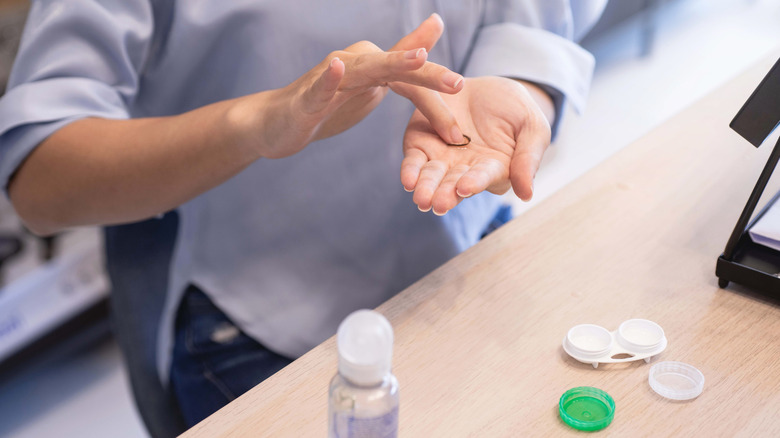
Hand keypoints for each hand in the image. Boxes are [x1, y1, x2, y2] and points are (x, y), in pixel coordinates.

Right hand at [232, 14, 463, 158]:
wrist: (277, 122)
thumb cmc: (327, 103)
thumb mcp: (371, 84)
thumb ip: (403, 61)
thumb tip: (435, 25)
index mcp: (374, 67)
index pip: (412, 77)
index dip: (438, 94)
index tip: (464, 115)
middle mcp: (355, 64)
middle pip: (396, 68)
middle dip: (428, 75)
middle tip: (458, 83)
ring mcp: (330, 79)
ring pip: (364, 70)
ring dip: (390, 63)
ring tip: (416, 58)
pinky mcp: (307, 98)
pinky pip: (320, 86)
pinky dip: (329, 78)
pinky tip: (337, 67)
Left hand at [401, 77, 551, 214]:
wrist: (484, 86)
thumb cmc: (515, 109)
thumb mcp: (532, 127)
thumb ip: (528, 158)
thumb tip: (527, 194)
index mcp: (494, 171)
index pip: (484, 177)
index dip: (475, 182)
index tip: (465, 187)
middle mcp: (465, 171)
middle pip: (454, 184)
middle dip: (445, 194)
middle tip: (438, 203)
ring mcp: (442, 160)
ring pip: (432, 177)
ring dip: (426, 188)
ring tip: (421, 197)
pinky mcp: (421, 145)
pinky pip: (414, 160)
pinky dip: (410, 171)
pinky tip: (407, 180)